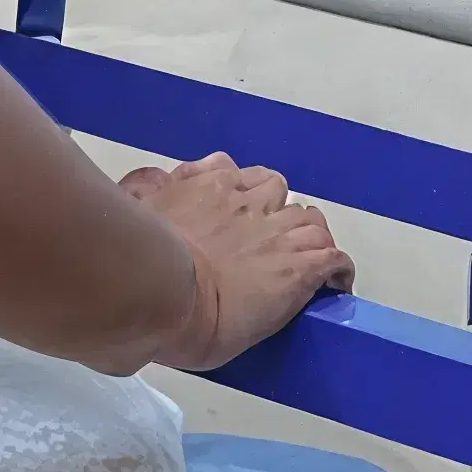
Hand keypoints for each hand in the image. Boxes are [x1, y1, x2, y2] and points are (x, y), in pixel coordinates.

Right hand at [121, 153, 351, 367]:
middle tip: (269, 242)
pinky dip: (337, 271)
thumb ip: (143, 186)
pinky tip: (331, 286)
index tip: (239, 211)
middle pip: (281, 193)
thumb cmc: (145, 260)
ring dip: (310, 240)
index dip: (245, 192)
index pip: (242, 174)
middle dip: (278, 213)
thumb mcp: (133, 207)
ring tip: (304, 263)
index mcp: (210, 188)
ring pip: (313, 224)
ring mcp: (279, 235)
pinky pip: (335, 260)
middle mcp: (250, 204)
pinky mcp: (301, 269)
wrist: (168, 296)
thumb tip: (152, 179)